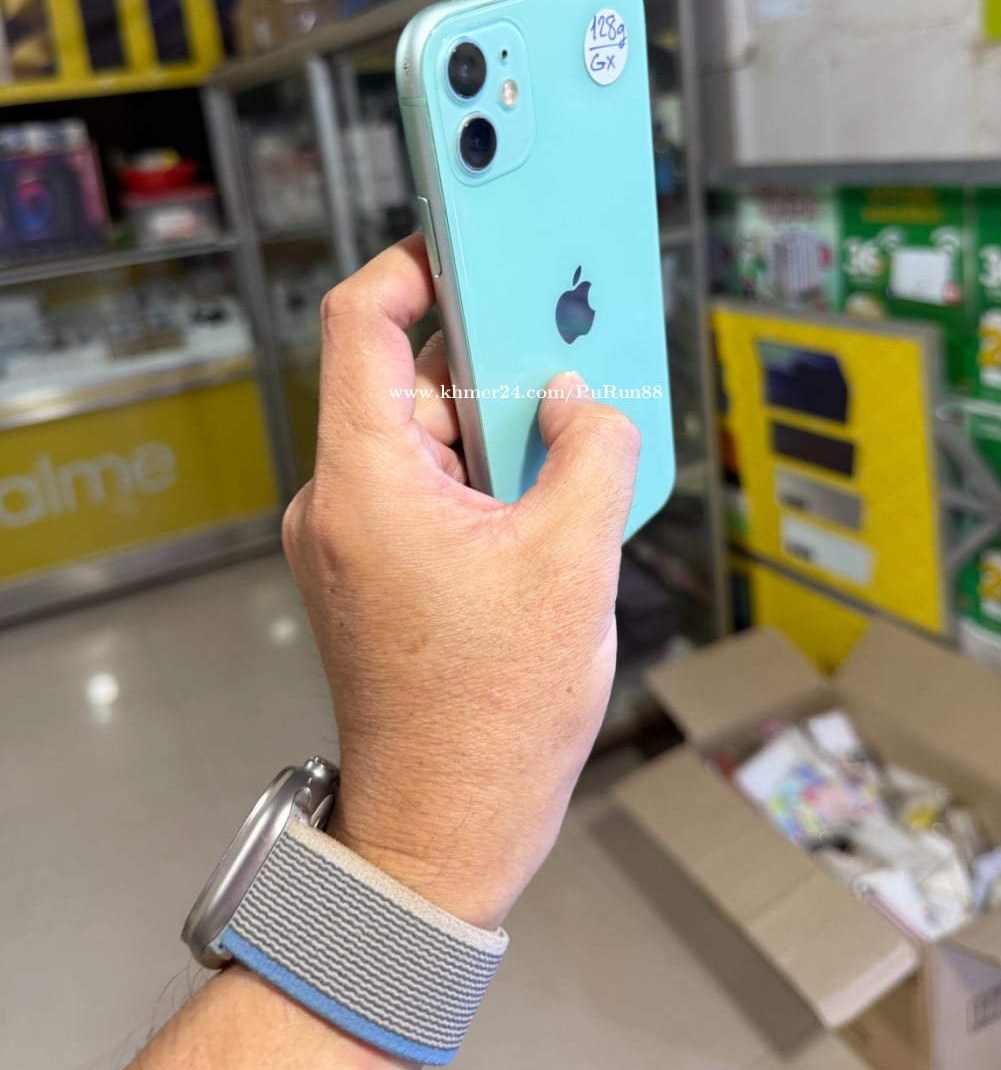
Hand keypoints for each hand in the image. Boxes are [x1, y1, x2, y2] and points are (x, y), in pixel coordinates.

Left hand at [282, 233, 639, 929]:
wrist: (446, 829)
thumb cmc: (488, 718)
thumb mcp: (571, 562)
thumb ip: (589, 451)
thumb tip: (580, 402)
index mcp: (366, 479)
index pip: (360, 320)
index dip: (414, 262)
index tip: (473, 240)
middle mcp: (342, 500)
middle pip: (406, 374)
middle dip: (489, 354)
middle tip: (563, 346)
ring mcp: (355, 538)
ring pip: (425, 432)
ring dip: (496, 421)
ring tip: (569, 433)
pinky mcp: (379, 569)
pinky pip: (429, 484)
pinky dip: (485, 471)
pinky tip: (547, 491)